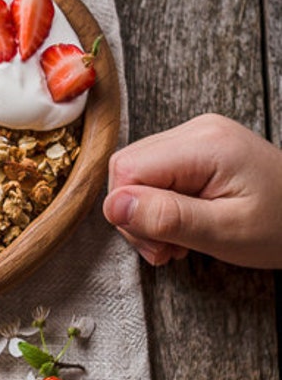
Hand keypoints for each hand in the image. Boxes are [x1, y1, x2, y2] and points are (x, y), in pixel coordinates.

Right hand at [102, 113, 281, 268]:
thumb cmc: (281, 227)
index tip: (157, 245)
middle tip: (165, 250)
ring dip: (148, 215)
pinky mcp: (198, 149)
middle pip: (128, 168)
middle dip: (137, 216)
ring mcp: (198, 136)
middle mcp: (198, 129)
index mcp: (206, 144)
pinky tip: (183, 227)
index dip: (129, 212)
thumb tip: (114, 207)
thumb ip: (169, 217)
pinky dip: (161, 206)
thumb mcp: (225, 232)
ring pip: (138, 173)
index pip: (128, 168)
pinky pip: (156, 174)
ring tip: (177, 243)